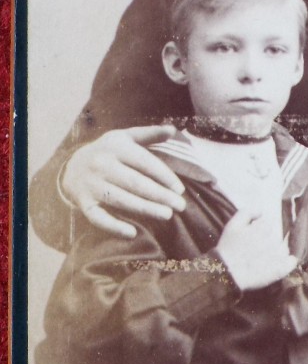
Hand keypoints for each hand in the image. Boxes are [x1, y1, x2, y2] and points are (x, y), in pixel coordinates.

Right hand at [61, 126, 186, 237]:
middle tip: (180, 206)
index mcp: (115, 147)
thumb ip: (149, 134)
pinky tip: (132, 233)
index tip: (180, 189)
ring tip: (167, 215)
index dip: (163, 176)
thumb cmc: (107, 152)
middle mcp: (101, 165)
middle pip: (134, 182)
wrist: (71, 167)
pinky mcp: (84, 203)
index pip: (144, 162)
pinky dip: (113, 226)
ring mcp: (91, 185)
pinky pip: (98, 217)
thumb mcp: (125, 138)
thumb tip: (172, 130)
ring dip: (145, 209)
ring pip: (120, 199)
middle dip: (159, 195)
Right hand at [216, 210, 297, 290]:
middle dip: (268, 241)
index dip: (260, 231)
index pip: (268, 224)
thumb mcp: (233, 224)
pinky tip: (277, 265)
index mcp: (263, 228)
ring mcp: (279, 255)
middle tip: (256, 250)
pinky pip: (291, 262)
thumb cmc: (228, 248)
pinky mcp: (281, 269)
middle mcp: (273, 239)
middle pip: (276, 236)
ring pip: (283, 248)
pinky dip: (287, 262)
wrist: (228, 273)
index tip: (252, 238)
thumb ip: (247, 212)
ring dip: (276, 251)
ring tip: (263, 259)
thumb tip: (261, 211)